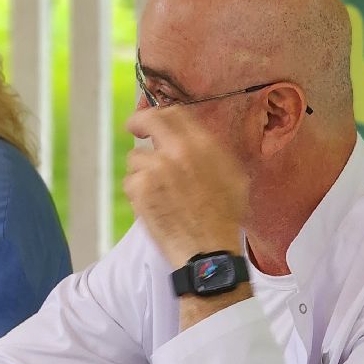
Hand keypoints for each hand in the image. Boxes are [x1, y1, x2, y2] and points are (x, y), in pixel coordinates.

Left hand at [123, 105, 248, 268]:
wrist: (208, 249)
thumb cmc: (224, 218)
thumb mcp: (232, 176)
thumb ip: (211, 153)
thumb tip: (194, 139)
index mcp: (202, 145)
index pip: (174, 113)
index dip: (160, 113)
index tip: (152, 119)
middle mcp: (177, 150)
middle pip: (149, 121)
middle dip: (138, 122)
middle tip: (133, 128)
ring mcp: (156, 168)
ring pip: (136, 158)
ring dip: (143, 172)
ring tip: (159, 192)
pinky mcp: (140, 188)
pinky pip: (131, 182)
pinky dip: (138, 193)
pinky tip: (154, 206)